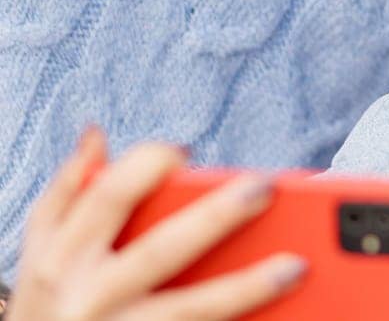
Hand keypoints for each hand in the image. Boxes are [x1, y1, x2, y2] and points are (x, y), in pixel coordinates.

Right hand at [7, 129, 302, 320]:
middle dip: (213, 218)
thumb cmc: (49, 300)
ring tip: (296, 266)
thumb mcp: (44, 249)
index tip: (186, 149)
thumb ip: (70, 192)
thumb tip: (95, 134)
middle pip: (160, 250)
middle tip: (265, 188)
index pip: (108, 198)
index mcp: (64, 254)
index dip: (146, 167)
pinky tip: (282, 315)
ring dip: (244, 288)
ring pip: (188, 310)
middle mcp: (88, 295)